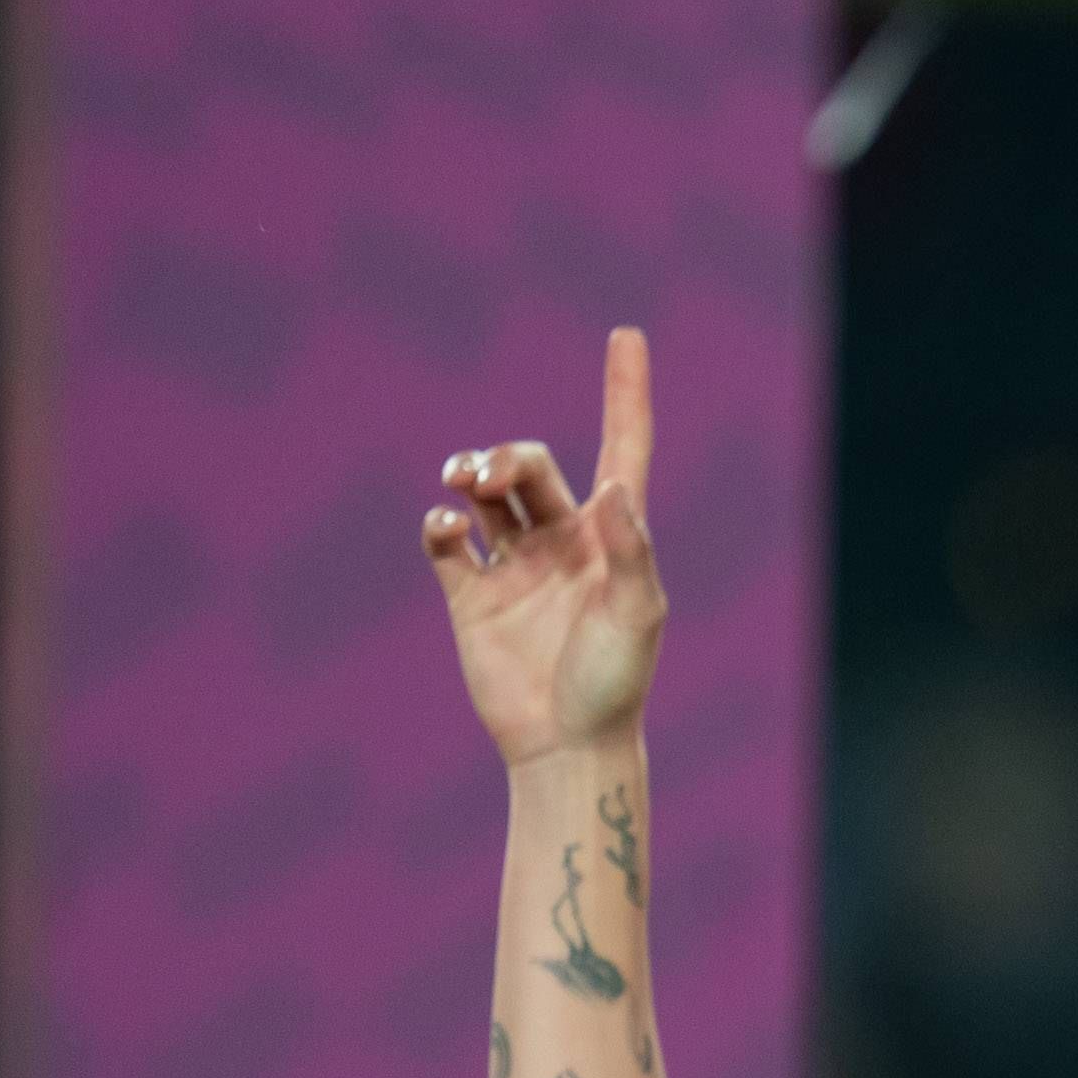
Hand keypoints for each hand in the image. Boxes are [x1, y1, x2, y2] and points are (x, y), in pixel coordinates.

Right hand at [426, 329, 666, 768]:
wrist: (566, 742)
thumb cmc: (617, 681)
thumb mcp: (637, 616)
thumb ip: (629, 553)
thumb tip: (613, 493)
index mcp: (613, 536)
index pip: (622, 448)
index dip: (625, 393)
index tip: (626, 335)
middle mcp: (563, 540)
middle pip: (533, 467)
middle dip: (508, 457)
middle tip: (489, 476)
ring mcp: (514, 565)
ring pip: (486, 493)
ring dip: (471, 475)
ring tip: (464, 486)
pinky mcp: (470, 595)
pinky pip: (446, 541)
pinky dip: (440, 524)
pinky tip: (448, 529)